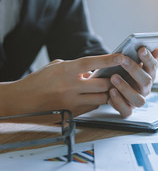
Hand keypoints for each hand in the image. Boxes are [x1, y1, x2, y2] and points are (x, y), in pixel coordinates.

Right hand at [0, 54, 124, 119]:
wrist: (22, 101)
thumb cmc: (39, 80)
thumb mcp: (57, 66)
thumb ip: (77, 67)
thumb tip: (94, 71)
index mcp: (66, 70)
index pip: (92, 63)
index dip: (109, 60)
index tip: (121, 57)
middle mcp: (70, 86)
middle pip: (103, 84)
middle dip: (112, 81)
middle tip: (115, 77)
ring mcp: (72, 101)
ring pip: (101, 98)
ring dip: (106, 93)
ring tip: (104, 87)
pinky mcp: (72, 113)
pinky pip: (93, 107)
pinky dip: (96, 101)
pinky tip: (92, 96)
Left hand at [108, 46, 157, 116]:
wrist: (111, 88)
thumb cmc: (124, 73)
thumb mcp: (132, 63)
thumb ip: (143, 55)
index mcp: (149, 75)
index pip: (153, 66)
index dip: (148, 58)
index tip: (141, 48)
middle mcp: (145, 89)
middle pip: (146, 81)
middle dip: (134, 69)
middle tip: (122, 59)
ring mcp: (137, 100)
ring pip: (138, 99)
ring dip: (125, 88)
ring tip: (113, 77)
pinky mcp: (127, 110)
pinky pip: (126, 110)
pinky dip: (118, 102)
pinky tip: (110, 92)